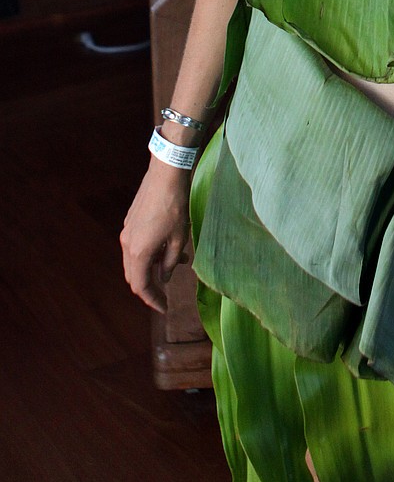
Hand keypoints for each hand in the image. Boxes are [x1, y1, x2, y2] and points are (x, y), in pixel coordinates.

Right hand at [121, 161, 191, 313]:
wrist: (166, 174)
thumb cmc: (175, 207)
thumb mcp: (178, 239)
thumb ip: (170, 262)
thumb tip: (164, 276)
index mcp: (138, 253)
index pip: (141, 286)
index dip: (153, 300)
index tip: (164, 308)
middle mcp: (127, 244)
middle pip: (134, 275)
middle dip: (150, 286)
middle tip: (165, 293)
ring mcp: (127, 231)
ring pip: (135, 260)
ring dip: (152, 266)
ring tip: (177, 262)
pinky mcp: (131, 220)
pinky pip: (136, 245)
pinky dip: (149, 252)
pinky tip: (168, 245)